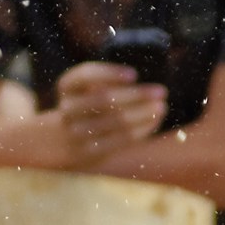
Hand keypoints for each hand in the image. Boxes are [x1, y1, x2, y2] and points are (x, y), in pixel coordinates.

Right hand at [51, 61, 166, 168]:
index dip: (109, 73)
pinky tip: (154, 120)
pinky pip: (122, 140)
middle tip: (161, 91)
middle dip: (137, 95)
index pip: (85, 75)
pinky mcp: (91, 151)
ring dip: (144, 113)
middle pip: (105, 100)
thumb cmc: (85, 105)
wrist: (63, 140)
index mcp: (67, 87)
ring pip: (118, 122)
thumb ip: (106, 81)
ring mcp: (77, 133)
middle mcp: (68, 109)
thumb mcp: (85, 89)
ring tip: (161, 106)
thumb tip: (142, 82)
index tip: (134, 74)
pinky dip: (142, 128)